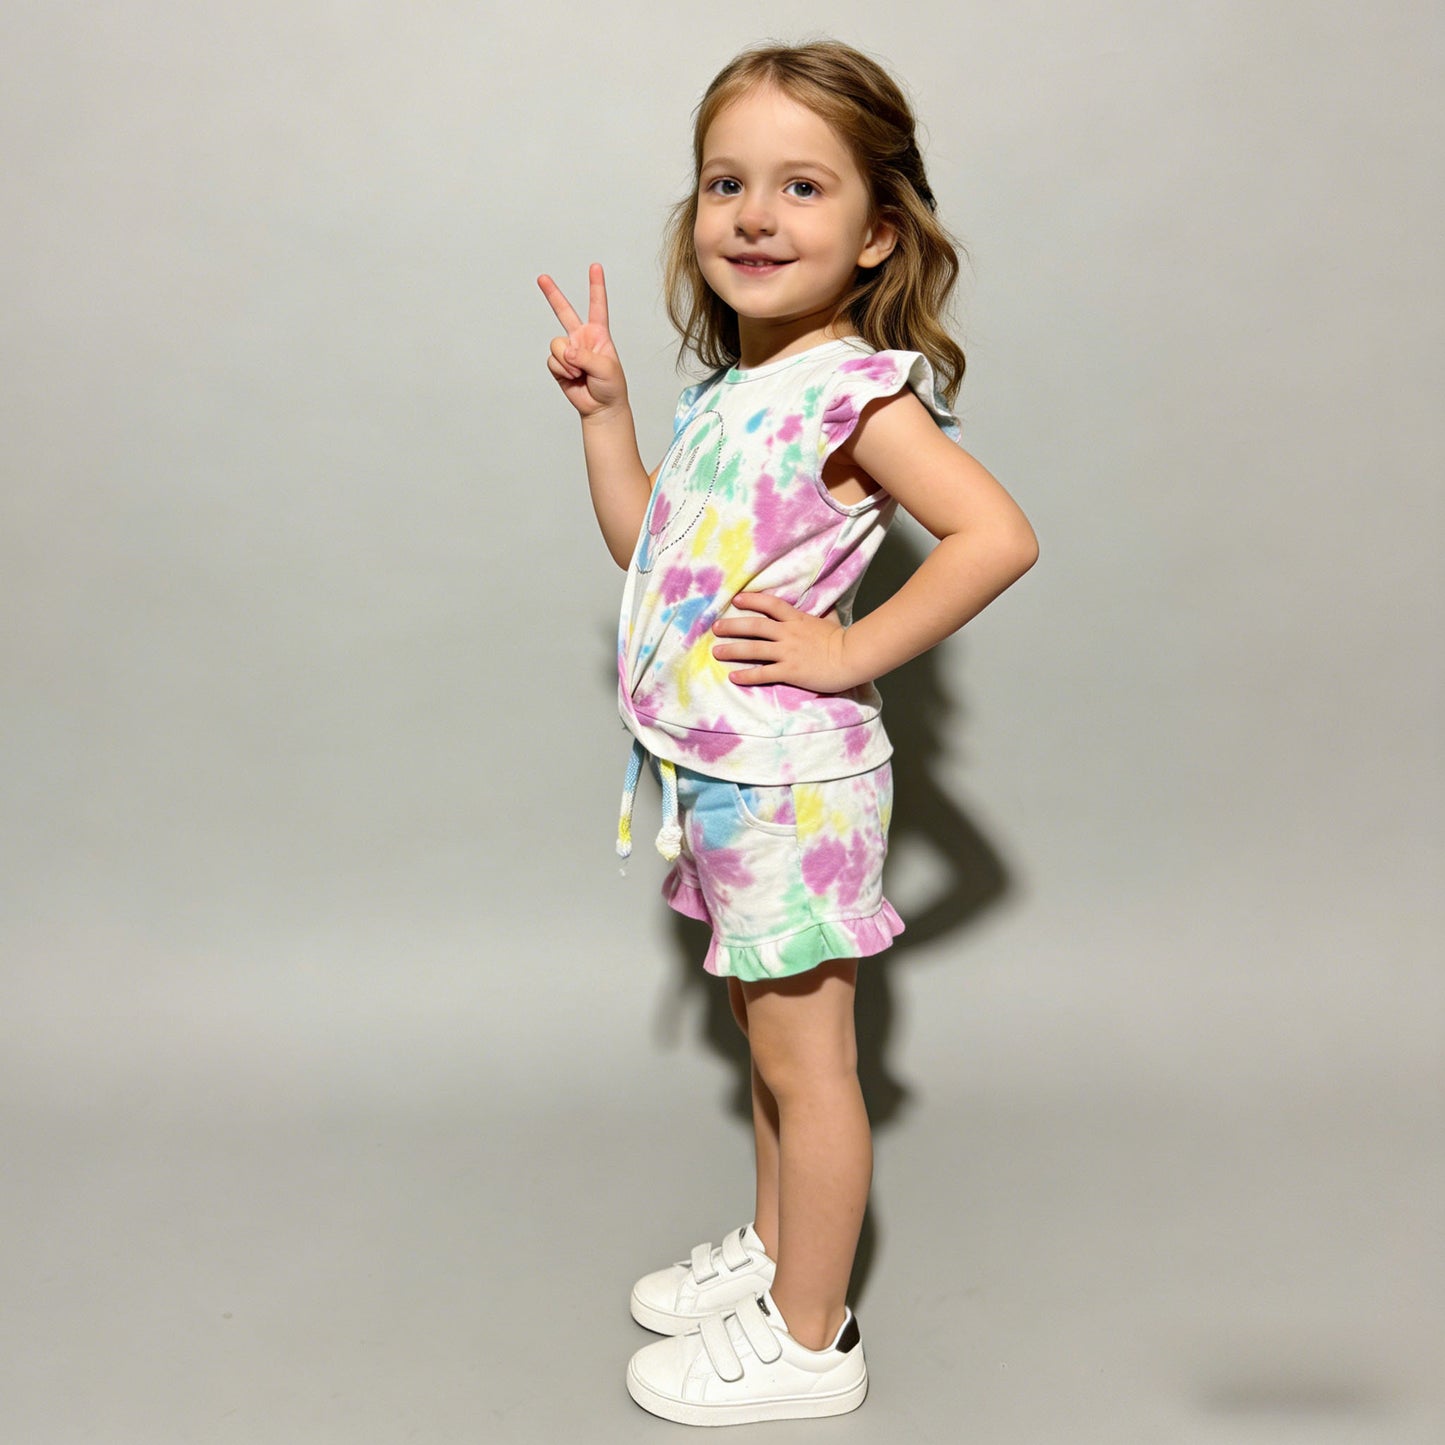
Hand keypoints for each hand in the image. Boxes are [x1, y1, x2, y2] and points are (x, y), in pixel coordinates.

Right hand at [537, 263, 627, 418]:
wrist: (601, 408)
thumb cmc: (611, 387)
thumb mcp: (606, 368)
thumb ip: (585, 356)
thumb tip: (566, 350)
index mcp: (598, 334)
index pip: (597, 306)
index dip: (596, 286)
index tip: (595, 267)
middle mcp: (581, 338)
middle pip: (564, 311)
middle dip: (552, 294)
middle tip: (542, 278)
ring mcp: (568, 350)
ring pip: (556, 344)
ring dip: (567, 361)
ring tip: (580, 373)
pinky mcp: (558, 364)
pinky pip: (552, 360)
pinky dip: (562, 370)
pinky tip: (573, 378)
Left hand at [711, 593, 862, 692]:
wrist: (853, 657)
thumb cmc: (844, 640)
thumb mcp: (830, 621)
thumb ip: (822, 614)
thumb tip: (825, 606)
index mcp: (797, 619)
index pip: (770, 605)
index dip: (752, 601)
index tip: (736, 600)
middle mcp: (788, 634)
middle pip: (754, 626)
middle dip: (732, 626)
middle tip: (715, 627)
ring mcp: (788, 652)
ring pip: (754, 649)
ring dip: (733, 650)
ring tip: (717, 652)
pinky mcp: (790, 671)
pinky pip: (764, 673)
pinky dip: (747, 675)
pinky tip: (734, 677)